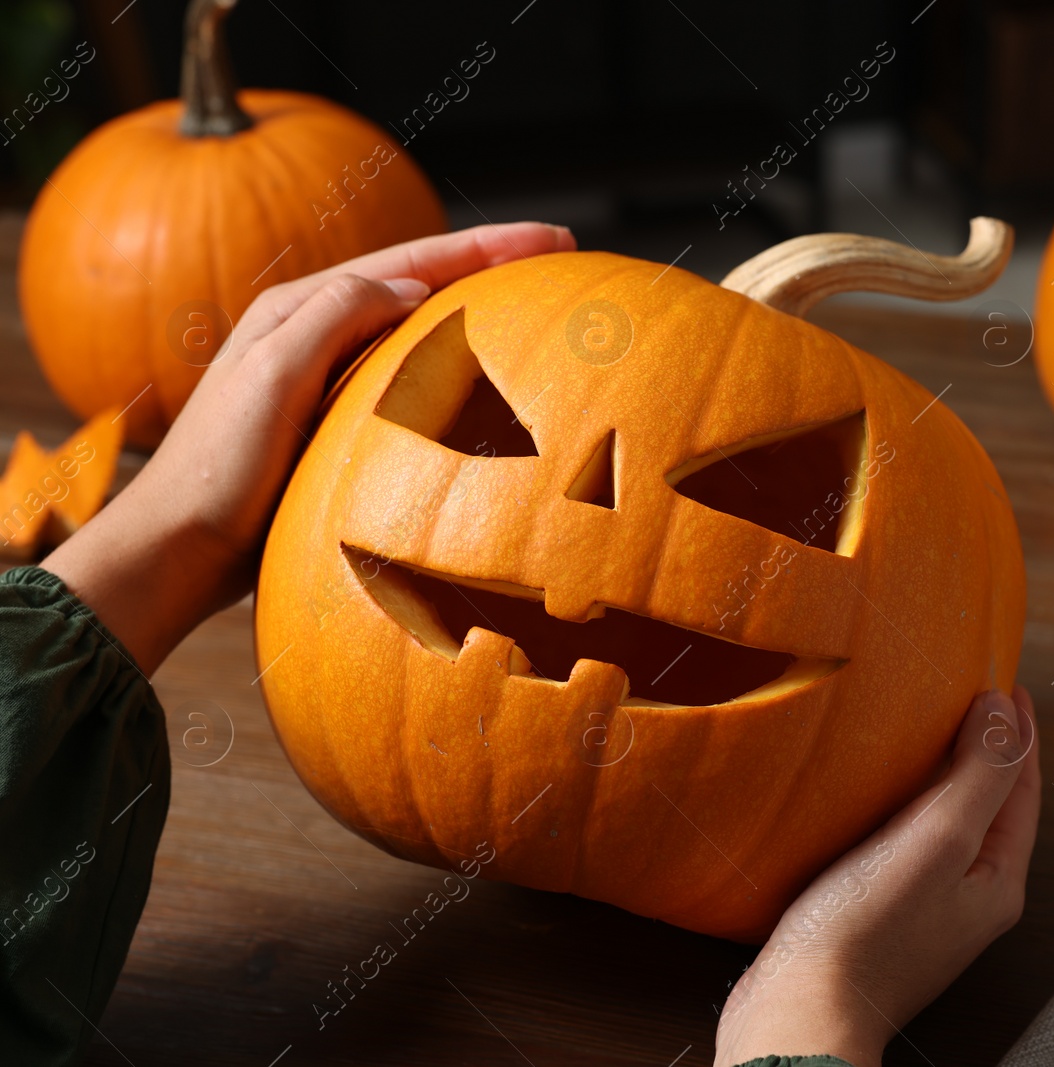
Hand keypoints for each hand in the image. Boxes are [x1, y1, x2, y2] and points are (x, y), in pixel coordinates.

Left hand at [42, 222, 574, 673]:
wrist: (176, 550)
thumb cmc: (218, 468)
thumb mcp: (271, 377)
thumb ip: (336, 318)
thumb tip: (413, 288)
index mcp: (299, 308)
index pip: (411, 262)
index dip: (486, 246)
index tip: (555, 240)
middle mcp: (315, 333)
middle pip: (420, 282)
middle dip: (493, 264)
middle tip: (562, 254)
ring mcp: (327, 379)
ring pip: (419, 329)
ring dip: (479, 310)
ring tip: (538, 304)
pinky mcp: (335, 425)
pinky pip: (411, 380)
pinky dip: (457, 368)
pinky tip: (489, 385)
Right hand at [714, 687, 1040, 1066]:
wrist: (799, 1013)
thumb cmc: (865, 934)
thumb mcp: (936, 840)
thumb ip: (976, 775)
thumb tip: (1002, 710)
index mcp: (996, 881)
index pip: (1021, 789)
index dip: (1016, 732)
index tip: (1005, 682)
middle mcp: (968, 896)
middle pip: (989, 806)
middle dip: (984, 751)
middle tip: (970, 697)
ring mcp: (923, 909)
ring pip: (947, 825)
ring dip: (942, 776)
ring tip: (923, 732)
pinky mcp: (879, 916)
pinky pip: (905, 845)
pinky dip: (902, 807)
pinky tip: (872, 793)